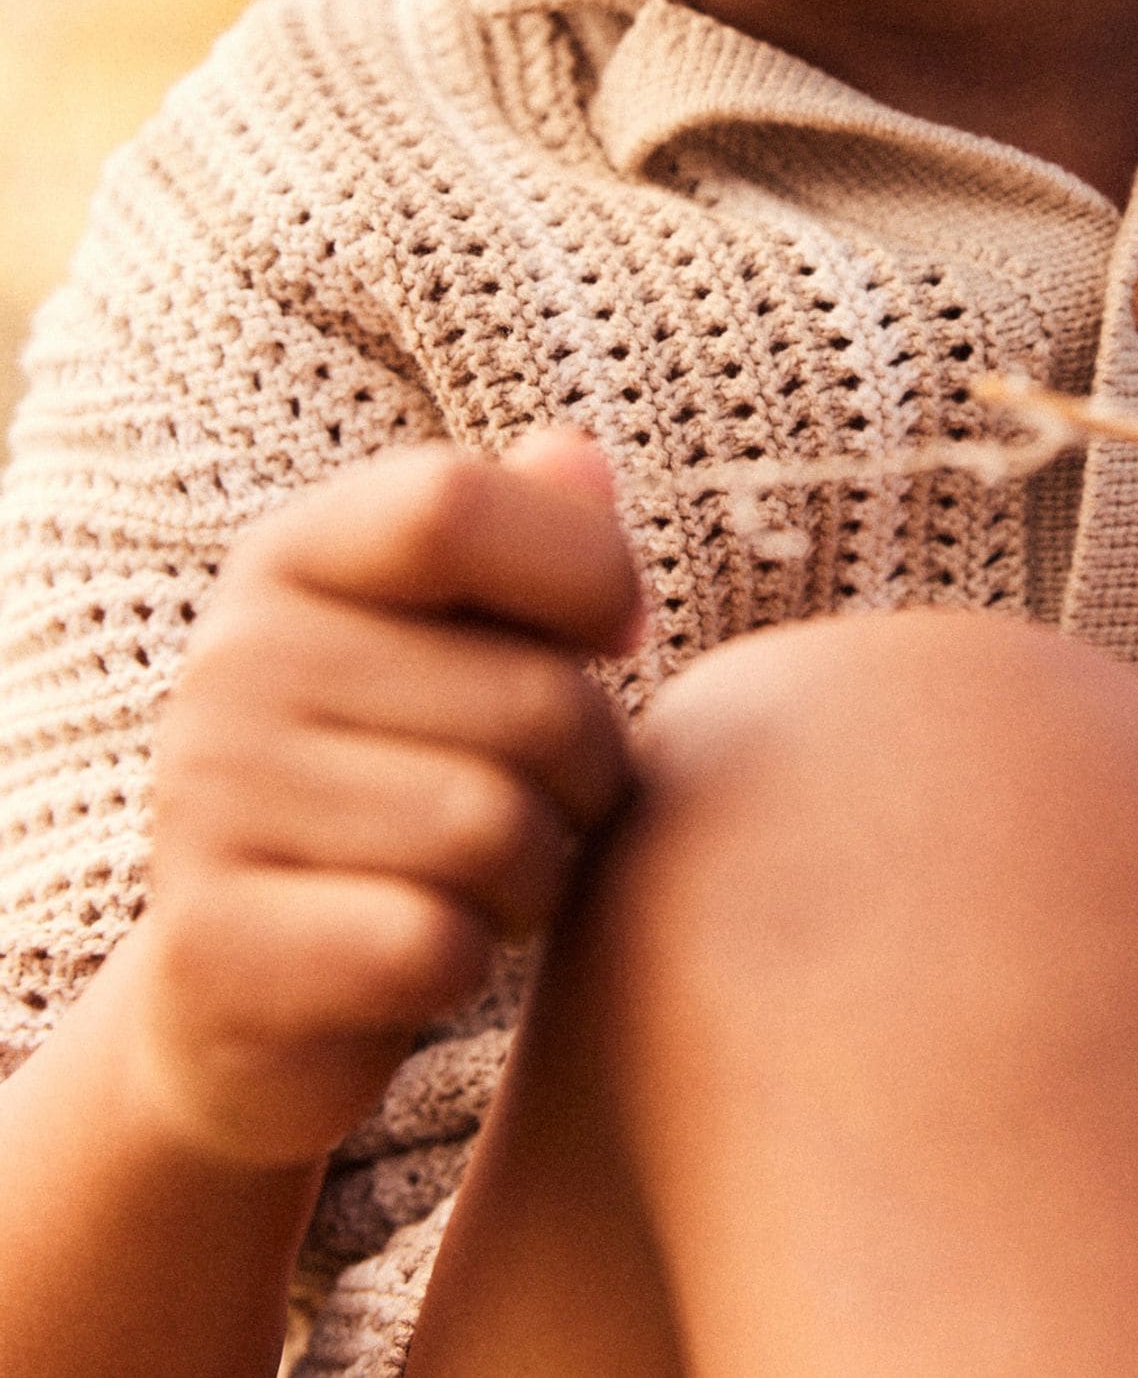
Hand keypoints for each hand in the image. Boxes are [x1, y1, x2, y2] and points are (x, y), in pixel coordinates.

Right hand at [127, 432, 642, 1170]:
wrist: (248, 998)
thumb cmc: (399, 781)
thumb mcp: (460, 643)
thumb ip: (526, 536)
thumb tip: (580, 453)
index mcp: (289, 557)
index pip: (451, 504)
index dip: (585, 568)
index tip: (619, 636)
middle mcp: (227, 661)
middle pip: (527, 694)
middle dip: (590, 769)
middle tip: (552, 803)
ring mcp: (204, 803)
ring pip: (494, 828)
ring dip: (538, 871)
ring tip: (496, 875)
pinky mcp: (214, 948)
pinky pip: (432, 943)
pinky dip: (470, 960)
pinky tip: (434, 952)